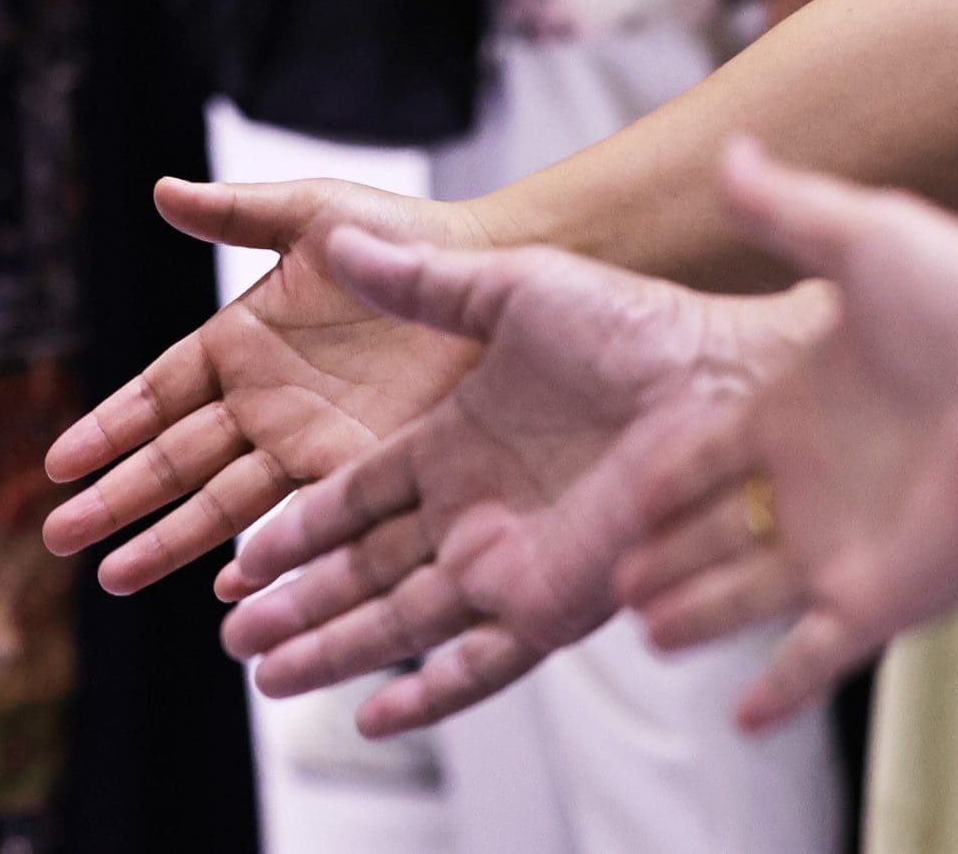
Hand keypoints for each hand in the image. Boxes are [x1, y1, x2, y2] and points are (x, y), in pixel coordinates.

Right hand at [44, 178, 496, 592]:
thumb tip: (160, 189)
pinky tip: (229, 590)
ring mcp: (306, 442)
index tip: (58, 464)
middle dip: (117, 500)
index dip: (108, 428)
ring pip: (221, 503)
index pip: (157, 395)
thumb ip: (235, 214)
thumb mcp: (310, 215)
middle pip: (174, 461)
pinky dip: (263, 555)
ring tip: (114, 579)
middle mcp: (262, 401)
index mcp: (239, 341)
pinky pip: (300, 521)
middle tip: (58, 538)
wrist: (490, 273)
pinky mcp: (357, 470)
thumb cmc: (402, 234)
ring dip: (168, 542)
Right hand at [216, 231, 826, 734]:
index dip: (296, 529)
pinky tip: (375, 715)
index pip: (353, 498)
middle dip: (296, 604)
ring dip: (333, 650)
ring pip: (401, 621)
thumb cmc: (637, 323)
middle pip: (362, 571)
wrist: (727, 379)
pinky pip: (482, 662)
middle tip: (230, 633)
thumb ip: (418, 282)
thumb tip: (342, 242)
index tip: (239, 552)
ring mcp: (513, 561)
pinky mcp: (557, 601)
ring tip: (266, 676)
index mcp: (454, 441)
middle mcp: (475, 510)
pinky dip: (429, 692)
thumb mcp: (507, 290)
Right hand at [614, 139, 957, 731]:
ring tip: (639, 627)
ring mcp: (846, 543)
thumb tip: (734, 149)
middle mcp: (818, 480)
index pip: (708, 450)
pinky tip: (741, 716)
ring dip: (695, 614)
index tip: (618, 489)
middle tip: (604, 574)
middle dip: (659, 553)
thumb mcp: (862, 239)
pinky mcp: (879, 595)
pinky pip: (818, 656)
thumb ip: (786, 205)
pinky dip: (780, 689)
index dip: (660, 472)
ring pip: (745, 594)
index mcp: (798, 407)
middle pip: (715, 528)